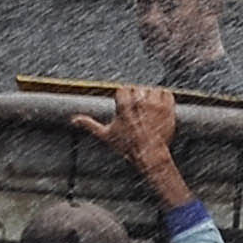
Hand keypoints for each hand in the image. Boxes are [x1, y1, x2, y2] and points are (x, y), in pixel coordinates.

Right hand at [77, 84, 186, 199]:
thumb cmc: (128, 146)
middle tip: (138, 111)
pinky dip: (163, 97)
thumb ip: (89, 124)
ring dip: (150, 97)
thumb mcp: (106, 135)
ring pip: (152, 89)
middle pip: (138, 88)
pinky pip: (166, 93)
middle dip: (137, 98)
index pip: (124, 89)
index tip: (126, 105)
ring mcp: (155, 105)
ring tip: (148, 110)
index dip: (125, 97)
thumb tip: (74, 120)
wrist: (149, 154)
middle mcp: (140, 103)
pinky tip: (159, 106)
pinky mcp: (168, 108)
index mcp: (124, 106)